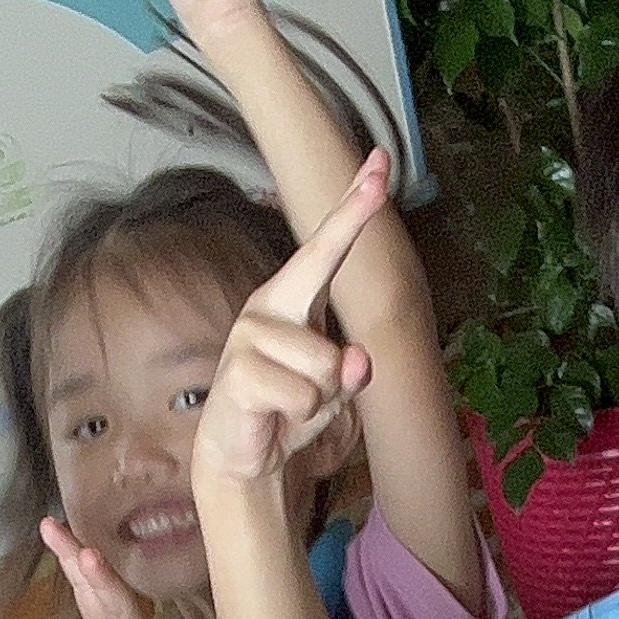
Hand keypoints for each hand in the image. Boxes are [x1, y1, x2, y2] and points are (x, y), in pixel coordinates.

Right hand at [190, 156, 386, 495]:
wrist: (243, 455)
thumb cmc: (289, 407)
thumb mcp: (334, 387)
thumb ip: (351, 370)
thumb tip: (357, 360)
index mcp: (294, 298)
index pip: (327, 245)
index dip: (354, 204)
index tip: (379, 162)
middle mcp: (268, 304)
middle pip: (320, 262)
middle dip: (350, 225)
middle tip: (375, 186)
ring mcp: (249, 335)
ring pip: (325, 362)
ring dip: (321, 397)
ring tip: (292, 405)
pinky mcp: (239, 373)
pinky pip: (304, 395)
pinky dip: (303, 417)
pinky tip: (276, 416)